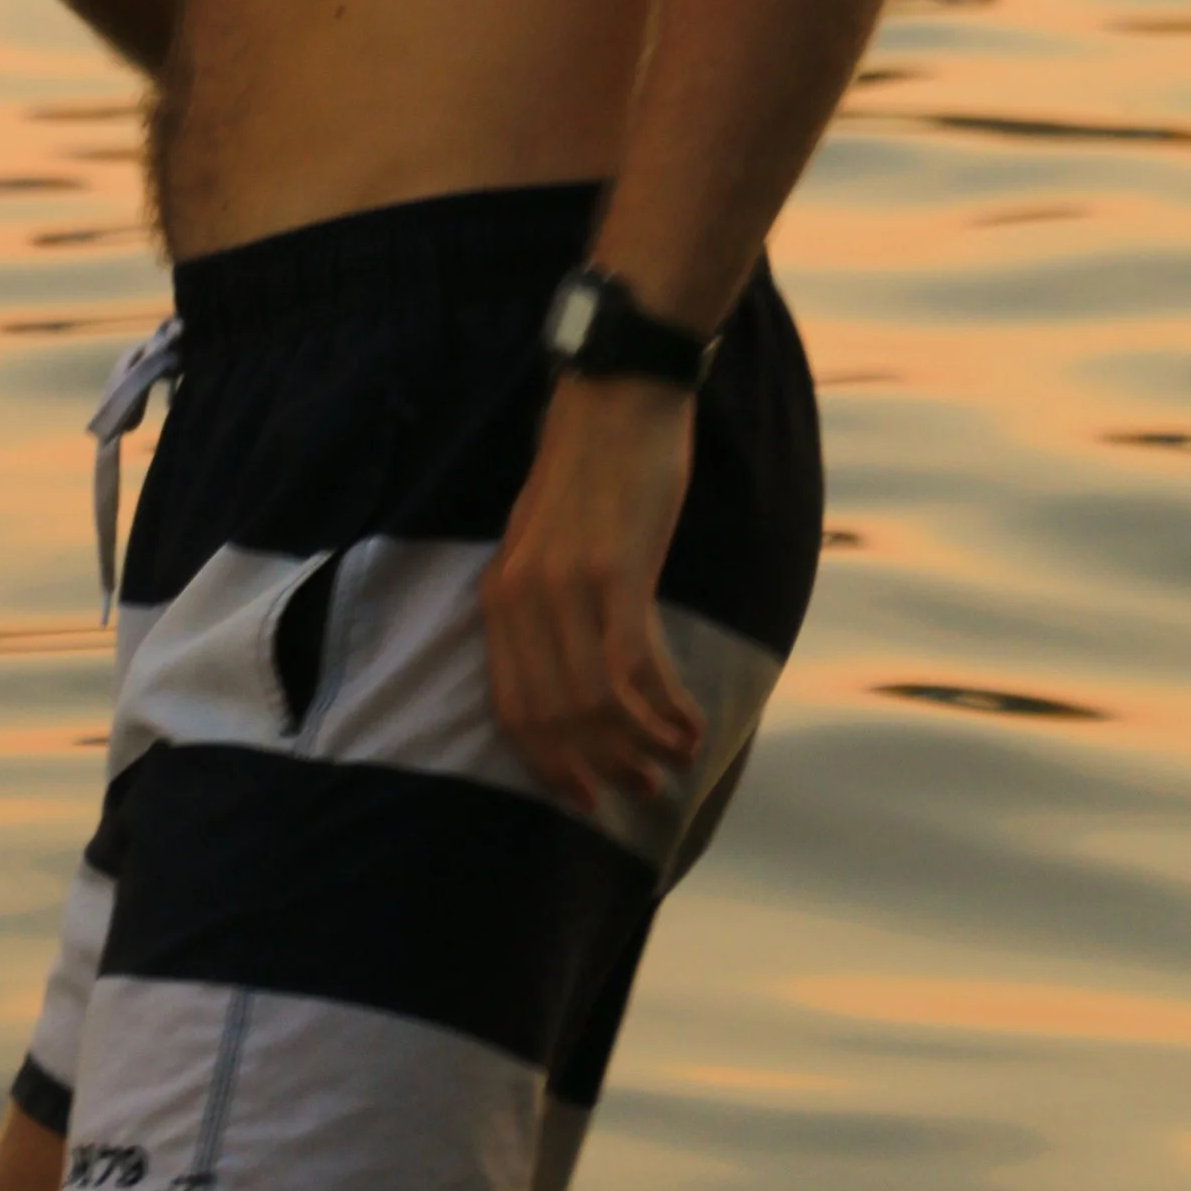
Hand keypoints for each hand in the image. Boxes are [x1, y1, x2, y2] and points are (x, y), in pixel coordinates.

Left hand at [482, 376, 704, 817]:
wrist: (618, 395)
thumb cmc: (589, 468)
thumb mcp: (543, 540)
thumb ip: (541, 603)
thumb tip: (565, 678)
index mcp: (499, 593)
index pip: (511, 709)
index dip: (548, 764)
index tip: (583, 796)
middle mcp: (522, 597)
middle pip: (555, 718)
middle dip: (600, 766)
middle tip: (642, 790)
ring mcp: (567, 587)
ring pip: (597, 704)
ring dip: (640, 746)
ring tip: (675, 763)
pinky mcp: (617, 574)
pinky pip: (637, 670)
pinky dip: (665, 711)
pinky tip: (691, 725)